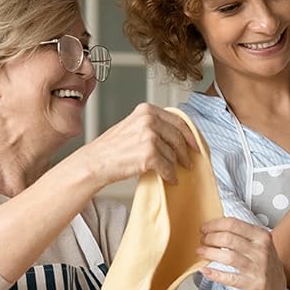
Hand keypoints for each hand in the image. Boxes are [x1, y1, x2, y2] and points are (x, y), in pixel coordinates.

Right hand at [71, 103, 195, 188]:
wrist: (95, 162)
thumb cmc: (111, 148)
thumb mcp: (133, 126)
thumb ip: (153, 126)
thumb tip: (176, 137)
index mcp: (146, 110)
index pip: (178, 120)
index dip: (189, 134)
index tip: (195, 145)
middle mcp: (149, 119)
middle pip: (178, 137)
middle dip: (186, 152)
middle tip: (189, 163)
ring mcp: (149, 136)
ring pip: (173, 154)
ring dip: (174, 166)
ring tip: (172, 173)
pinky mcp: (149, 154)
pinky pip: (168, 167)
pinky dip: (170, 176)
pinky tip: (169, 179)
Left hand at [196, 217, 285, 289]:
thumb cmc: (263, 264)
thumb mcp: (260, 244)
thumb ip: (243, 233)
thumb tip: (216, 225)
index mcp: (262, 236)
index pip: (234, 224)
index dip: (215, 225)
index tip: (205, 228)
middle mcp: (261, 251)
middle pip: (228, 239)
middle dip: (210, 238)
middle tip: (202, 241)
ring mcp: (258, 268)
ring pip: (228, 257)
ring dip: (210, 253)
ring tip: (201, 252)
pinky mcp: (253, 285)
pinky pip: (229, 278)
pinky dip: (214, 274)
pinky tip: (205, 271)